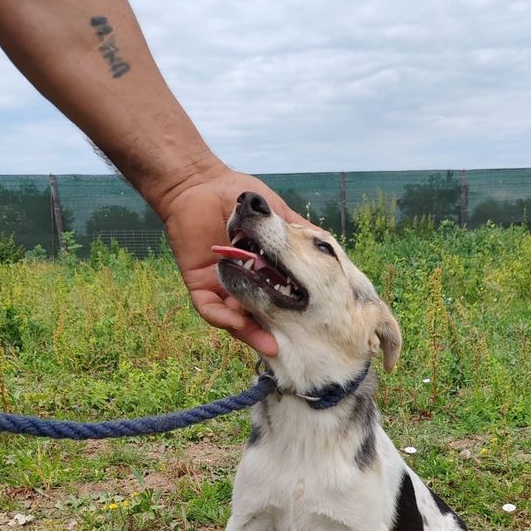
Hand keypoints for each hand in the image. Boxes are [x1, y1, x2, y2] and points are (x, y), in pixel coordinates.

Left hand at [160, 164, 311, 355]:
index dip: (294, 314)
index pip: (280, 300)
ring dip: (251, 333)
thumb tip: (333, 250)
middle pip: (259, 318)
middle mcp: (244, 284)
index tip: (313, 326)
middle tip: (294, 346)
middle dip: (275, 334)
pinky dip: (223, 318)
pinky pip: (210, 310)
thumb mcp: (279, 216)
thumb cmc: (237, 195)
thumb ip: (301, 233)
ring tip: (270, 344)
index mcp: (262, 272)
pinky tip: (237, 320)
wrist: (198, 183)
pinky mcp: (200, 286)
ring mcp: (221, 288)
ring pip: (236, 321)